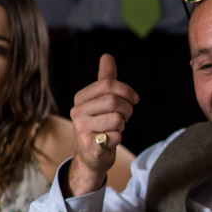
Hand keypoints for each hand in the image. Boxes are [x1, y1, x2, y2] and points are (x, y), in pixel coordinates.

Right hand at [68, 54, 137, 195]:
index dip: (127, 91)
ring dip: (123, 126)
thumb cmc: (100, 125)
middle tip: (126, 117)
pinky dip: (118, 139)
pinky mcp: (90, 144)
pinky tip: (109, 141)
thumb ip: (106, 80)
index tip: (135, 99)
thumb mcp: (102, 102)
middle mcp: (77, 111)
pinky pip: (116, 136)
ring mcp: (81, 128)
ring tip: (115, 129)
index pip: (108, 84)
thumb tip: (107, 56)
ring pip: (118, 119)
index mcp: (81, 98)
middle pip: (114, 101)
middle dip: (127, 110)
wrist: (92, 156)